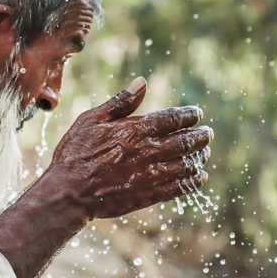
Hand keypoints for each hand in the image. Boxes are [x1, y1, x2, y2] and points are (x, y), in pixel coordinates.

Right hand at [46, 77, 211, 219]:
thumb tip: (142, 82)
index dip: (189, 115)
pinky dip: (194, 181)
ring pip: (187, 164)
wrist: (69, 193)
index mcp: (135, 130)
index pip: (173, 119)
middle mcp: (148, 151)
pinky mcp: (150, 195)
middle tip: (207, 133)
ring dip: (200, 157)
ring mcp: (151, 175)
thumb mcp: (90, 120)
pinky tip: (201, 176)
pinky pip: (181, 187)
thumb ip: (120, 103)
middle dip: (201, 136)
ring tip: (204, 152)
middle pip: (186, 141)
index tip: (197, 114)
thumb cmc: (75, 153)